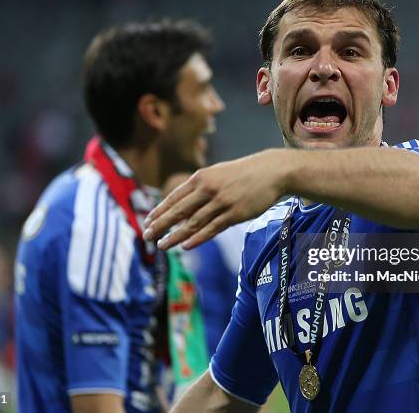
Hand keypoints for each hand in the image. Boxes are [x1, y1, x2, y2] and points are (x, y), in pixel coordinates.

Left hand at [144, 150, 287, 249]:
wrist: (271, 172)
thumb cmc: (242, 174)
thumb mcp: (217, 174)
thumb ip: (199, 188)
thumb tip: (181, 207)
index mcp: (201, 177)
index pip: (174, 197)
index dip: (159, 212)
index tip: (147, 223)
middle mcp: (208, 189)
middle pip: (179, 211)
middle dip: (161, 225)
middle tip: (147, 236)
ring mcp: (222, 202)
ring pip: (193, 223)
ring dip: (175, 236)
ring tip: (162, 246)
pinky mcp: (235, 214)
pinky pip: (212, 229)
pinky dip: (198, 238)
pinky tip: (186, 246)